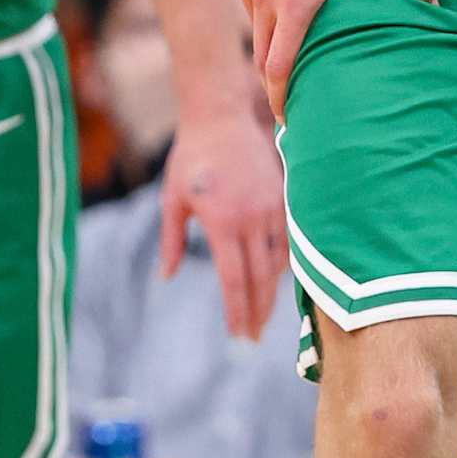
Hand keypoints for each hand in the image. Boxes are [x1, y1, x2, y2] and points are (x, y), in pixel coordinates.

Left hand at [161, 102, 286, 339]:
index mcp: (223, 221)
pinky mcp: (284, 199)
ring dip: (271, 294)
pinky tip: (273, 282)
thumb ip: (173, 241)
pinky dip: (281, 266)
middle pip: (260, 280)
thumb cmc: (190, 159)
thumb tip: (168, 276)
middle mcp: (252, 218)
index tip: (239, 338)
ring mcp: (272, 208)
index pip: (235, 280)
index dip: (238, 312)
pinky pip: (288, 242)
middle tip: (252, 340)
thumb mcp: (172, 200)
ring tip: (262, 317)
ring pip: (278, 263)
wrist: (221, 117)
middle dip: (257, 314)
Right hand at [226, 0, 434, 121]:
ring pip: (254, 25)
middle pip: (262, 55)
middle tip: (290, 97)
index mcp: (299, 0)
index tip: (289, 117)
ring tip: (289, 46)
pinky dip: (262, 5)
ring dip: (270, 39)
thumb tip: (440, 8)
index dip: (282, 97)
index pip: (280, 66)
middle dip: (274, 80)